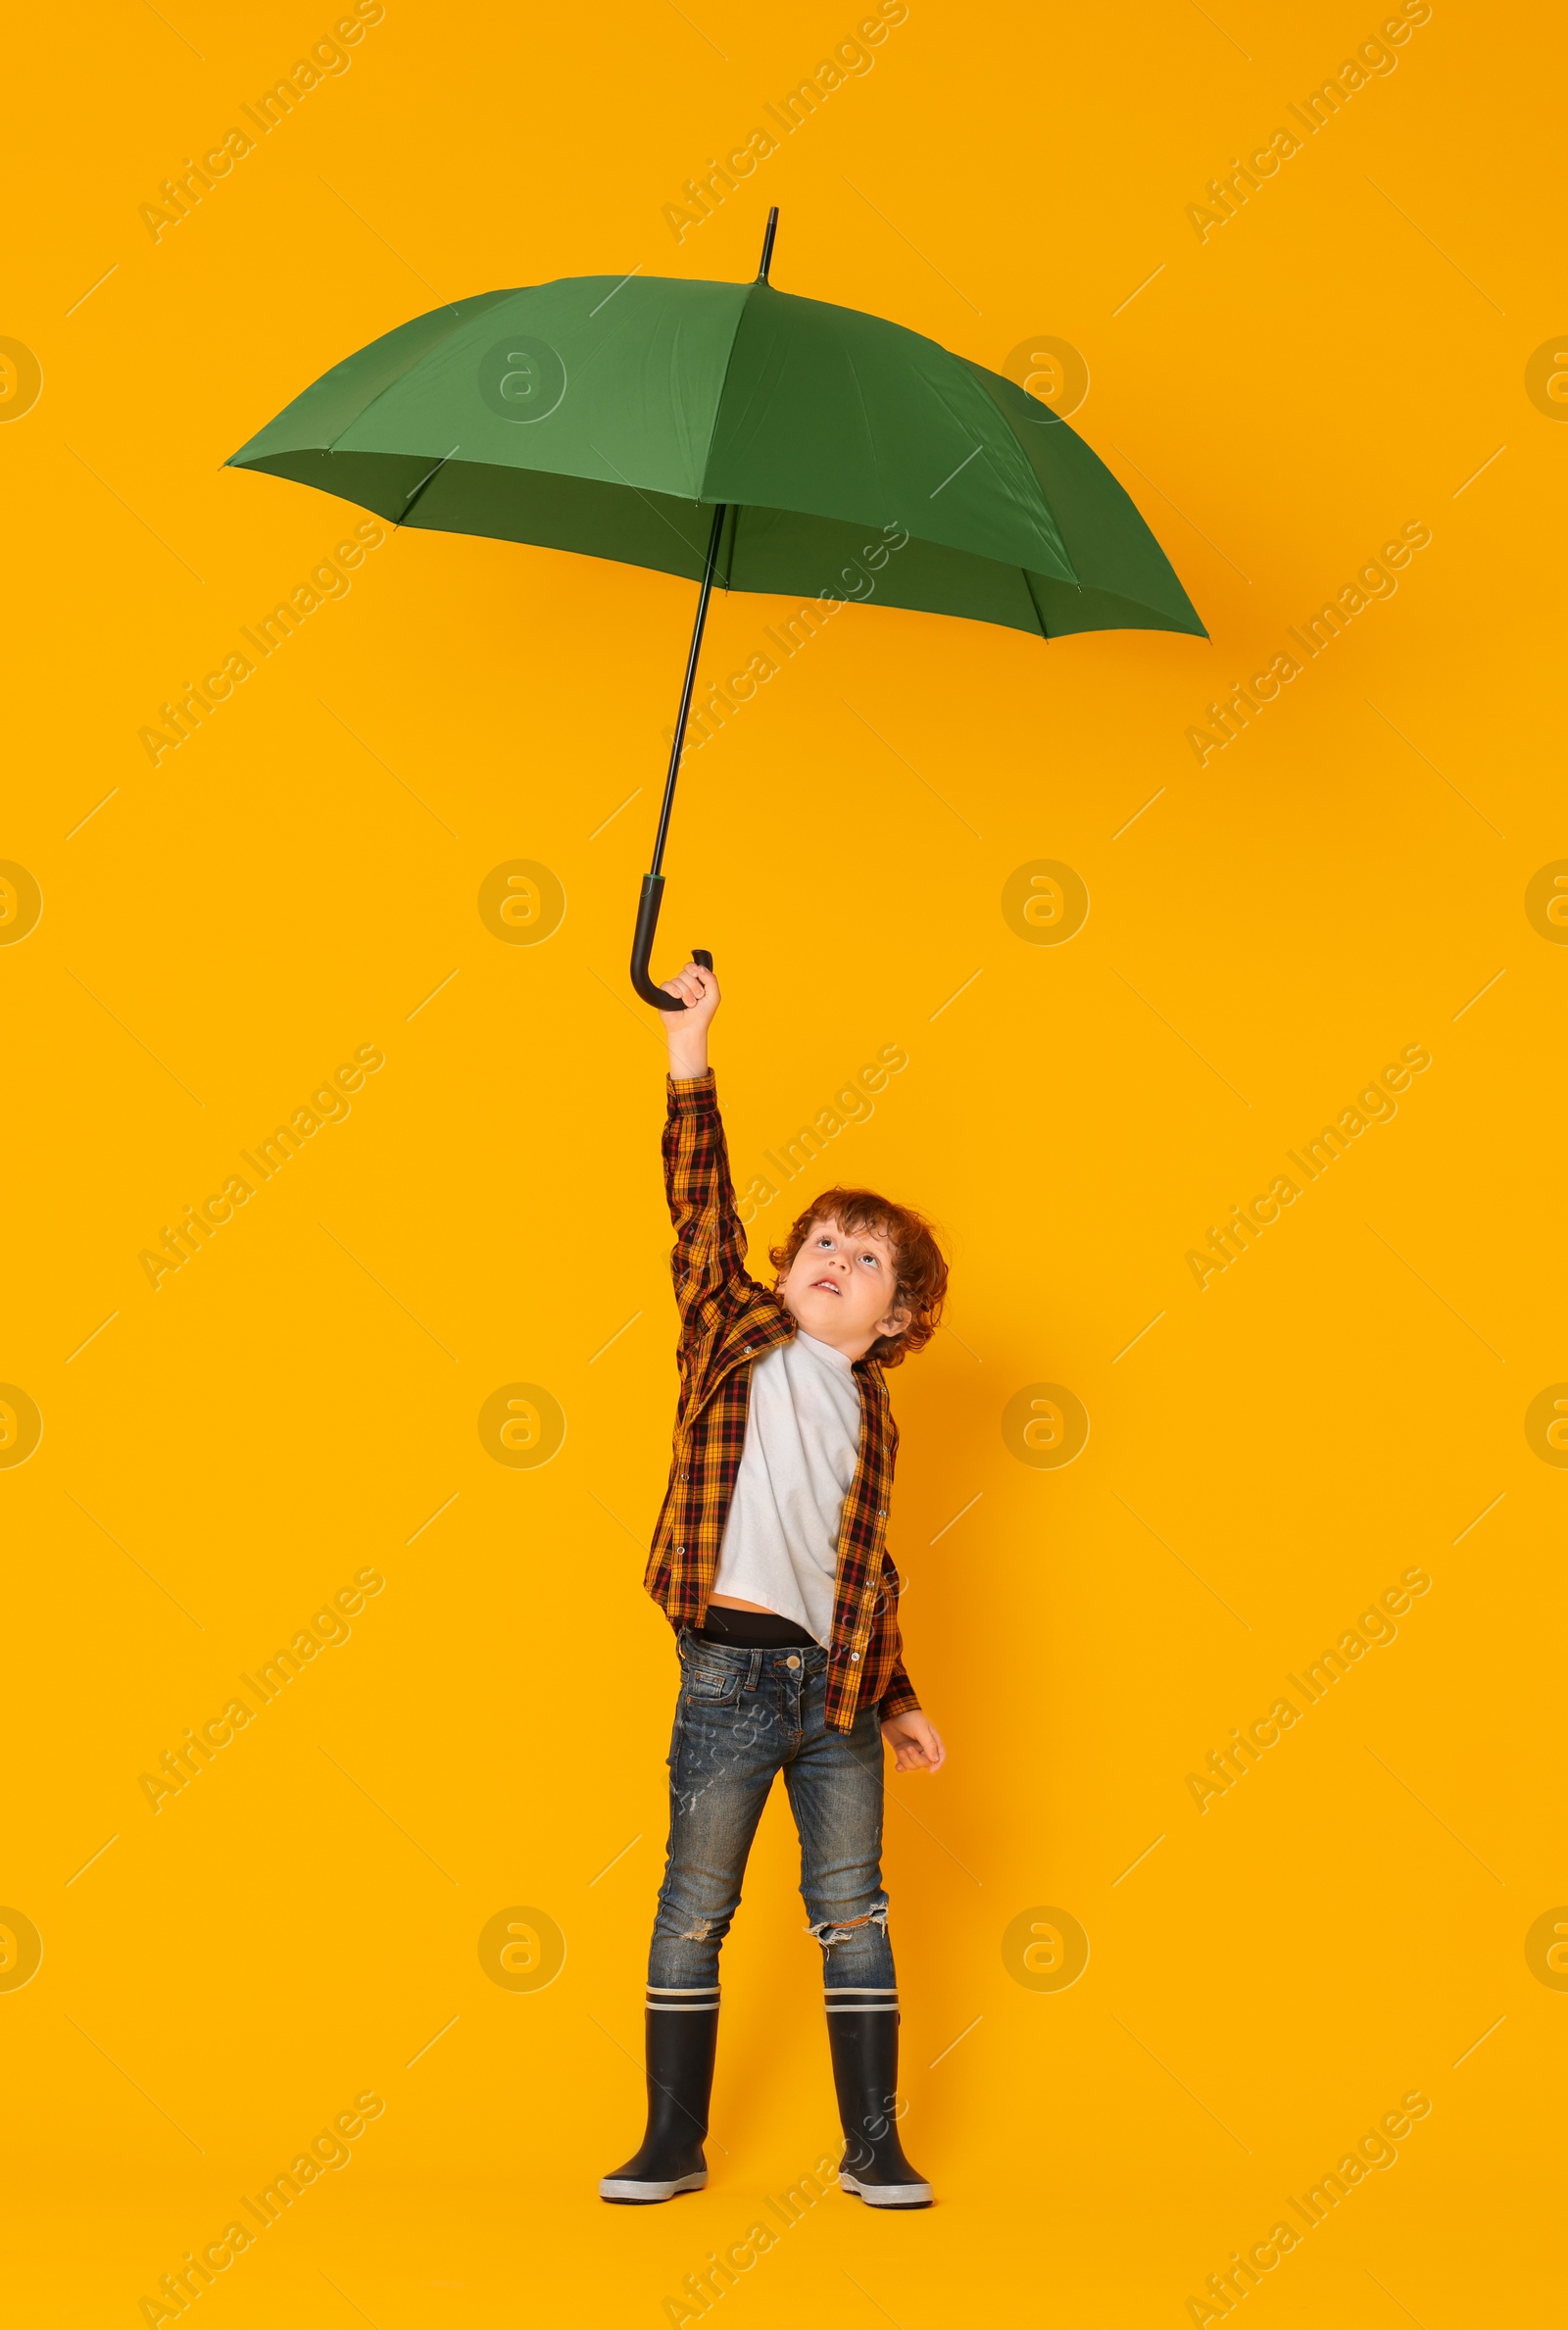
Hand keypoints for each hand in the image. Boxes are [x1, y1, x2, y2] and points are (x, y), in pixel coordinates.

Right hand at [659, 960, 720, 1076]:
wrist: (691, 1028)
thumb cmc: (702, 1015)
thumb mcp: (714, 996)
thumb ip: (711, 979)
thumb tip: (700, 968)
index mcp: (695, 982)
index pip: (691, 967)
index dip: (694, 969)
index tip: (697, 975)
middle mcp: (684, 985)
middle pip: (685, 972)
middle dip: (693, 985)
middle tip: (698, 997)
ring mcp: (674, 989)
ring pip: (678, 979)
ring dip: (686, 993)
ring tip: (690, 1004)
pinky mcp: (664, 995)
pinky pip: (666, 985)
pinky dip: (674, 990)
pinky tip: (678, 998)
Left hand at [880, 1708, 944, 1772]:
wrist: (890, 1710)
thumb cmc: (909, 1716)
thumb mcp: (921, 1729)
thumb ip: (929, 1744)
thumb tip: (935, 1760)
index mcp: (932, 1740)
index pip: (940, 1756)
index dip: (938, 1765)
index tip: (931, 1771)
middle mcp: (923, 1746)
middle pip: (925, 1763)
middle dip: (916, 1759)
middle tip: (907, 1749)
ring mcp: (912, 1749)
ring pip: (914, 1765)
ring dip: (906, 1761)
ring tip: (900, 1750)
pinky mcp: (901, 1751)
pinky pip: (903, 1765)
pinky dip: (901, 1767)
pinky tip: (897, 1766)